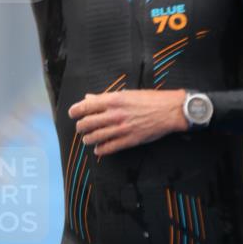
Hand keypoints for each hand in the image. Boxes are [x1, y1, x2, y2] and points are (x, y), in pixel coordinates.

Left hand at [68, 88, 187, 155]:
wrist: (170, 110)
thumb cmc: (151, 100)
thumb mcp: (127, 93)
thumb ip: (106, 97)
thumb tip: (89, 98)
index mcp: (114, 100)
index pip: (86, 106)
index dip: (75, 111)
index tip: (72, 114)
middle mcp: (115, 114)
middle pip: (88, 123)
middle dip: (80, 127)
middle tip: (80, 128)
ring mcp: (122, 128)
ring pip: (96, 137)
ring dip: (88, 139)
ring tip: (87, 140)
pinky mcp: (130, 140)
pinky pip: (110, 147)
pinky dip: (101, 150)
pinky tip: (98, 150)